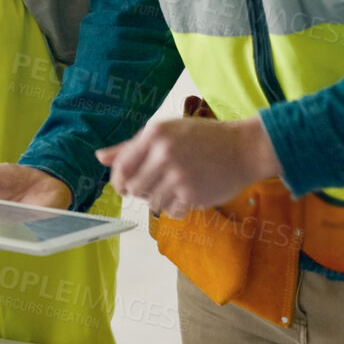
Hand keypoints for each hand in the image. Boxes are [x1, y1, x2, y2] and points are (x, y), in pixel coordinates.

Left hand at [96, 117, 281, 218]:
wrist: (243, 148)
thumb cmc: (203, 139)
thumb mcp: (166, 132)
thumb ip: (131, 147)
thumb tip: (100, 157)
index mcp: (154, 134)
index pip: (122, 166)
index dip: (119, 181)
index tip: (124, 187)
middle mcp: (163, 153)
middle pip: (134, 188)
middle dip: (141, 191)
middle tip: (157, 185)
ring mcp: (178, 174)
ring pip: (151, 202)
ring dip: (160, 200)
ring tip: (177, 187)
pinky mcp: (192, 194)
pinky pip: (171, 211)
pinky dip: (176, 208)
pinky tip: (188, 194)